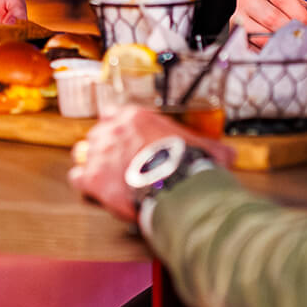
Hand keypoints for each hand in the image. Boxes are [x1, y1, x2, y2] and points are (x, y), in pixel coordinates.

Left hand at [68, 107, 235, 221]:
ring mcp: (98, 152)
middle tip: (117, 163)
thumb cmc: (187, 163)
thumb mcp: (204, 149)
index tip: (124, 139)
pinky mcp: (91, 177)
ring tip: (104, 177)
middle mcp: (112, 129)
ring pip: (82, 152)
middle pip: (98, 133)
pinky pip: (76, 177)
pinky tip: (95, 193)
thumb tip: (230, 156)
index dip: (118, 128)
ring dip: (90, 163)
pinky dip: (84, 185)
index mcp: (136, 117)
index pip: (116, 113)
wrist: (174, 183)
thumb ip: (212, 149)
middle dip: (105, 147)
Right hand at [230, 0, 306, 48]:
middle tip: (302, 40)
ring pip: (261, 36)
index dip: (299, 13)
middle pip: (271, 17)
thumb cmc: (284, 11)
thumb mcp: (299, 7)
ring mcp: (238, 19)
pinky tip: (277, 54)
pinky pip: (252, 49)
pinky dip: (267, 54)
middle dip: (290, 31)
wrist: (262, 19)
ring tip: (291, 48)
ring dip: (279, 44)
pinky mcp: (234, 38)